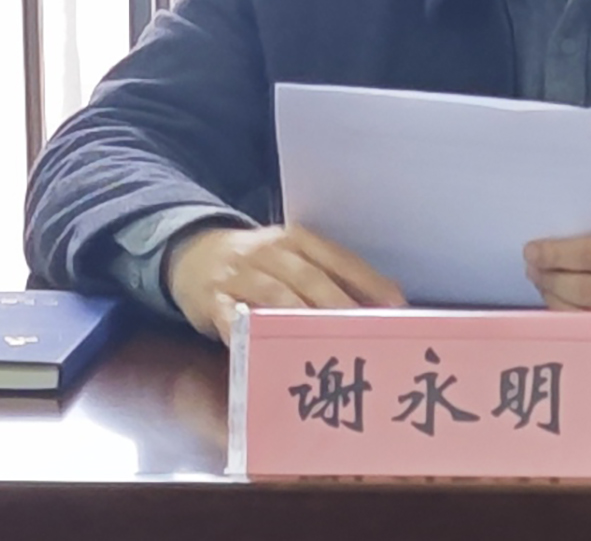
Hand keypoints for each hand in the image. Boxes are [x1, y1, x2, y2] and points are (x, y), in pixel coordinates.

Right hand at [165, 224, 404, 344]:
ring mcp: (239, 274)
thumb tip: (383, 303)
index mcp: (297, 241)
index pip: (339, 259)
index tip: (396, 305)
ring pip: (275, 296)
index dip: (369, 281)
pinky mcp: (212, 299)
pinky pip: (231, 316)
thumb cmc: (259, 264)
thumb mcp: (293, 258)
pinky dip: (250, 331)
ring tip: (328, 345)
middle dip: (340, 306)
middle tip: (366, 332)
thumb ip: (332, 276)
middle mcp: (270, 253)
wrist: (193, 253)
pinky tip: (269, 349)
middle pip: (310, 279)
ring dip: (302, 321)